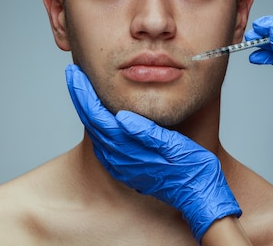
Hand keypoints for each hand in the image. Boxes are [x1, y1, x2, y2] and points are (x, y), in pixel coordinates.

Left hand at [65, 64, 240, 241]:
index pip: (96, 116)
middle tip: (73, 73)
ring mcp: (120, 166)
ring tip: (82, 88)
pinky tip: (97, 114)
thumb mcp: (174, 146)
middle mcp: (119, 160)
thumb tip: (121, 116)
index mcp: (128, 150)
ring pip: (95, 132)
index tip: (75, 73)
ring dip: (86, 109)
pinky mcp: (126, 169)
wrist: (199, 197)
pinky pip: (103, 144)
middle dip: (80, 96)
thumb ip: (147, 132)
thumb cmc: (193, 170)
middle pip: (90, 122)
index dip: (84, 93)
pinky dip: (96, 124)